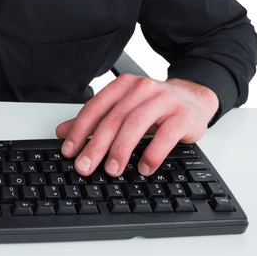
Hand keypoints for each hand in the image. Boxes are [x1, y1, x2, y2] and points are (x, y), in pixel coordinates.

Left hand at [55, 75, 218, 177]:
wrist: (194, 98)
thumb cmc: (155, 106)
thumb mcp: (124, 109)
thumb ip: (94, 120)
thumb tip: (62, 132)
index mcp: (124, 86)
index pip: (96, 107)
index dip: (80, 130)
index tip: (69, 151)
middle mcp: (142, 89)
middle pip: (114, 118)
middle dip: (96, 144)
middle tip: (85, 166)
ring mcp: (164, 100)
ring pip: (136, 124)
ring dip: (121, 150)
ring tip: (112, 170)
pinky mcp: (182, 116)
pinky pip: (165, 136)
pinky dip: (152, 154)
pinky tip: (144, 168)